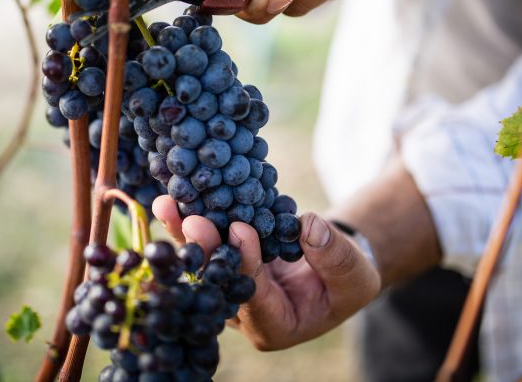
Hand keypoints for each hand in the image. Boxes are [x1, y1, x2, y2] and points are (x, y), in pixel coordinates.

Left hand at [152, 196, 381, 349]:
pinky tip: (173, 196)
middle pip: (216, 281)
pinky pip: (203, 242)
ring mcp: (227, 286)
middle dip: (202, 251)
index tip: (241, 229)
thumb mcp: (354, 273)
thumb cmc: (348, 278)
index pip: (254, 295)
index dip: (246, 263)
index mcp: (275, 325)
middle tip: (192, 220)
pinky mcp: (222, 261)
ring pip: (201, 261)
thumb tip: (308, 226)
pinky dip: (188, 219)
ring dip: (184, 232)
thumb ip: (335, 256)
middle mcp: (242, 312)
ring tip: (167, 203)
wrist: (333, 264)